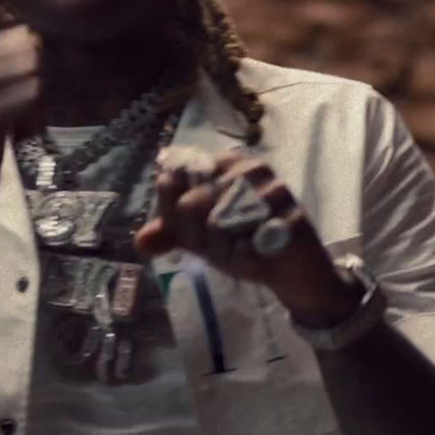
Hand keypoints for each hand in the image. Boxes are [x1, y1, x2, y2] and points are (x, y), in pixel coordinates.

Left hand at [134, 152, 361, 326]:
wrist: (293, 272)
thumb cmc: (247, 244)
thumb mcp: (202, 237)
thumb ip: (171, 233)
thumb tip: (141, 242)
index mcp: (225, 162)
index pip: (173, 182)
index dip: (175, 218)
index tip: (199, 231)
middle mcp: (250, 167)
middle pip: (189, 204)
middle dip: (199, 237)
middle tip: (225, 245)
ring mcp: (274, 189)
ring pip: (215, 224)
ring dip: (223, 250)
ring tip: (243, 249)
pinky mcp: (291, 217)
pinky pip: (246, 244)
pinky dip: (245, 258)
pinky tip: (259, 256)